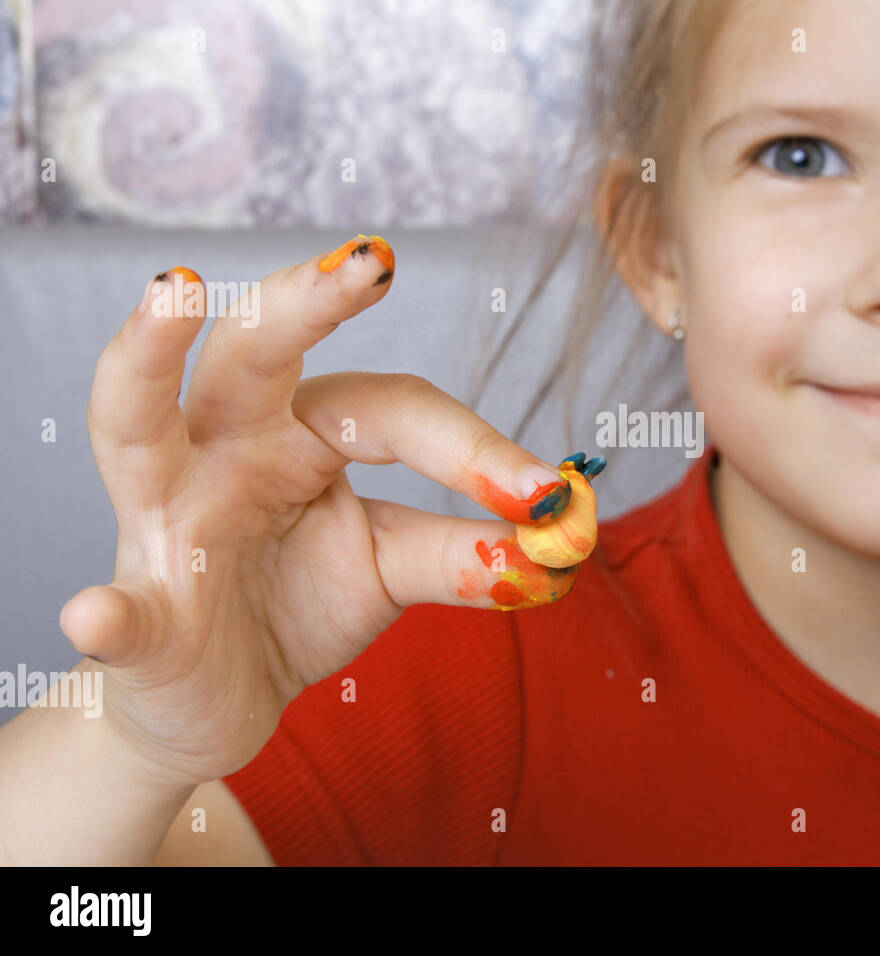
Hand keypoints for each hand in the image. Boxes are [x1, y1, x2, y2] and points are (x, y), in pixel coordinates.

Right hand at [59, 236, 591, 786]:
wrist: (218, 698)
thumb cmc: (301, 603)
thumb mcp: (392, 570)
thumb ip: (465, 553)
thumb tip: (561, 544)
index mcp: (302, 430)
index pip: (393, 407)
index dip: (473, 448)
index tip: (550, 498)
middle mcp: (227, 444)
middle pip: (256, 348)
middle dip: (311, 296)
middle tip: (374, 261)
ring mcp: (165, 515)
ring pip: (136, 421)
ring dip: (146, 358)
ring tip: (170, 292)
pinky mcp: (135, 613)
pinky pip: (118, 612)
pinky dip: (108, 616)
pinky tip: (98, 616)